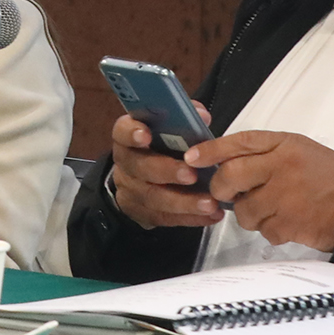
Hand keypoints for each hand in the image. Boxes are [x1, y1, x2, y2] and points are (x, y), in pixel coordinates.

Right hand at [106, 104, 224, 229]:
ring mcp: (131, 191)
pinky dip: (190, 218)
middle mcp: (126, 164)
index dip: (132, 133)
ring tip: (209, 203)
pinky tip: (211, 215)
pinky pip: (165, 218)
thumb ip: (183, 118)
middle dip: (167, 171)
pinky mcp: (143, 214)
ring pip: (154, 198)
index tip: (146, 135)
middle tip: (191, 174)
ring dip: (184, 202)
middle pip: (140, 167)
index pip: (122, 132)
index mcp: (129, 137)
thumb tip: (201, 116)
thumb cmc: (161, 147)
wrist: (141, 179)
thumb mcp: (168, 128)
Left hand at [184, 130, 333, 251]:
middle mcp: (282, 166)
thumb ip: (266, 154)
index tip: (192, 158)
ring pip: (243, 210)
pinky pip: (263, 231)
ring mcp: (285, 196)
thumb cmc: (332, 178)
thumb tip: (227, 164)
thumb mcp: (300, 151)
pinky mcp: (290, 223)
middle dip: (222, 189)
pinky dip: (272, 231)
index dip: (210, 150)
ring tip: (274, 209)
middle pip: (230, 176)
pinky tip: (289, 222)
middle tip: (227, 194)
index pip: (238, 142)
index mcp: (284, 144)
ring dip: (251, 214)